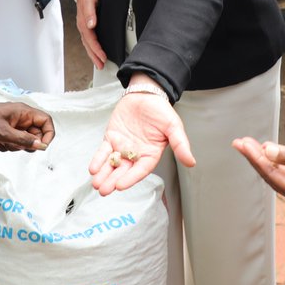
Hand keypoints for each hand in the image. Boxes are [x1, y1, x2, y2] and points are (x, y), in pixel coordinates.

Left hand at [0, 101, 54, 151]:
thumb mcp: (4, 132)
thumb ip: (23, 140)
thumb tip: (40, 145)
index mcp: (24, 112)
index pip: (46, 121)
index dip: (48, 134)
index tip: (42, 146)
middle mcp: (22, 118)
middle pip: (36, 134)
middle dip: (26, 143)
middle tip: (14, 144)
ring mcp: (15, 125)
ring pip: (24, 141)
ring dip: (15, 146)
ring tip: (1, 141)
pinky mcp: (7, 131)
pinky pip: (14, 143)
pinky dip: (6, 145)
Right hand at [73, 0, 106, 69]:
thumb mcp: (89, 0)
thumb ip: (90, 13)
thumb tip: (91, 25)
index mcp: (83, 22)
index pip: (90, 40)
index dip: (96, 49)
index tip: (103, 57)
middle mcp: (83, 26)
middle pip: (88, 45)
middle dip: (94, 56)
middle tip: (101, 65)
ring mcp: (85, 26)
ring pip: (88, 44)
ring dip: (93, 54)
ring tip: (99, 63)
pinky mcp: (88, 24)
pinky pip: (90, 39)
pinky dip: (93, 47)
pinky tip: (97, 51)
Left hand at [88, 77, 194, 195]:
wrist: (146, 94)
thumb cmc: (161, 111)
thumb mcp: (174, 126)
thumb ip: (180, 144)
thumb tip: (191, 162)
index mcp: (151, 154)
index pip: (140, 170)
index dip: (130, 178)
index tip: (120, 186)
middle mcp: (135, 154)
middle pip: (124, 171)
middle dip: (113, 181)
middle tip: (104, 190)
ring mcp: (122, 147)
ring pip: (112, 164)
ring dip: (104, 174)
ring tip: (96, 184)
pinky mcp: (111, 138)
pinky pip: (104, 151)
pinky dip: (98, 159)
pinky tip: (93, 168)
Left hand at [233, 137, 284, 210]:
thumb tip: (266, 150)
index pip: (270, 173)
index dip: (255, 157)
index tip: (242, 144)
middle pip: (270, 174)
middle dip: (255, 157)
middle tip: (239, 142)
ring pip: (278, 174)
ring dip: (265, 158)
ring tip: (249, 144)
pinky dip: (278, 163)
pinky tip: (271, 154)